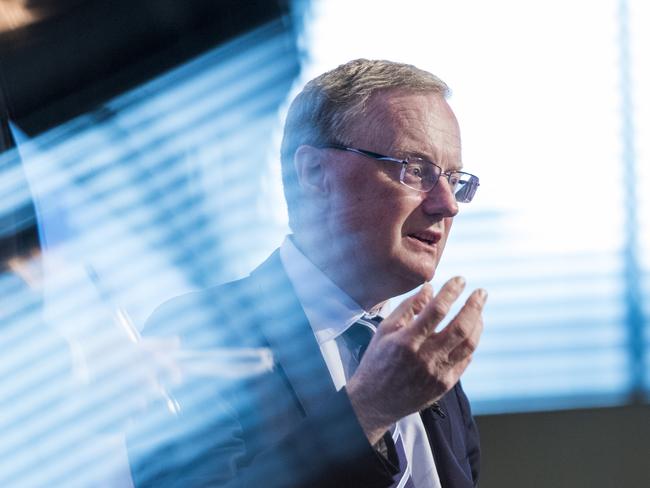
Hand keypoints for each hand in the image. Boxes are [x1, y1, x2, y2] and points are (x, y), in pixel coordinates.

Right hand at [346, 277, 486, 444]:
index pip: (436, 311)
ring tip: (478, 311)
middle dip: (474, 306)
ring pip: (468, 345)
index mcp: (407, 341)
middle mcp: (425, 358)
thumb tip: (430, 289)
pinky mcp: (445, 385)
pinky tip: (470, 332)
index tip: (460, 280)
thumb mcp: (385, 331)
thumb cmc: (377, 361)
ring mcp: (437, 373)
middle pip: (460, 328)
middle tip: (481, 292)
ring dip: (477, 324)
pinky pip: (465, 360)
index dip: (451, 292)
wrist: (375, 401)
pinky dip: (470, 343)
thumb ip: (408, 308)